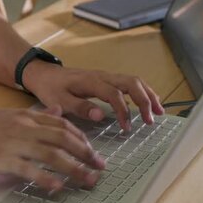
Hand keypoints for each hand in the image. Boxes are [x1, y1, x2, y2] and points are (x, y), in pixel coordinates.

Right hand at [0, 107, 105, 189]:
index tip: (92, 151)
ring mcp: (14, 144)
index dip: (82, 139)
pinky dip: (47, 180)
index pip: (62, 125)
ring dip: (75, 169)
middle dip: (86, 154)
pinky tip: (58, 188)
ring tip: (88, 181)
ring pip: (53, 155)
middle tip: (100, 167)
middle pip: (64, 139)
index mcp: (26, 116)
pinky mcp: (3, 160)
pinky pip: (31, 171)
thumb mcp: (8, 116)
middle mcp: (24, 127)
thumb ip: (34, 115)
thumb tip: (57, 111)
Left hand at [23, 62, 164, 130]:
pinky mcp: (106, 80)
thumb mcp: (59, 100)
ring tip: (158, 112)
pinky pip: (129, 83)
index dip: (124, 111)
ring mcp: (106, 76)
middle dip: (145, 100)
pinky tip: (148, 104)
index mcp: (91, 82)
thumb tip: (101, 115)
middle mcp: (102, 76)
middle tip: (151, 120)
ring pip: (134, 81)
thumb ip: (79, 108)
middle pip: (132, 83)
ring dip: (148, 95)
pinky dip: (142, 92)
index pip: (115, 94)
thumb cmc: (50, 88)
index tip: (126, 128)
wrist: (43, 74)